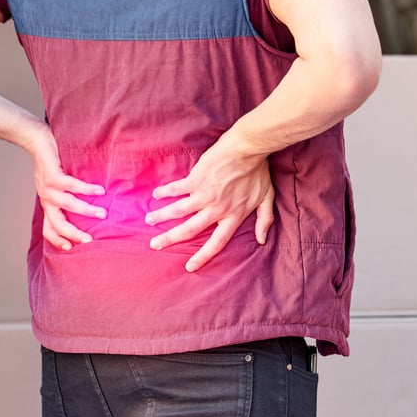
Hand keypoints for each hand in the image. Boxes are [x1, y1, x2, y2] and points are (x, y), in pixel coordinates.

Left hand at [27, 127, 105, 249]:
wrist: (36, 140)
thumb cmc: (52, 161)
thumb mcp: (56, 184)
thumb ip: (67, 196)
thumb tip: (89, 205)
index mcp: (48, 204)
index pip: (48, 228)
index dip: (57, 240)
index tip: (71, 248)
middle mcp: (47, 199)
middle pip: (57, 224)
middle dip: (74, 234)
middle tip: (90, 239)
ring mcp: (48, 188)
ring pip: (67, 206)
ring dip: (86, 211)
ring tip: (102, 213)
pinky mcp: (53, 176)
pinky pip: (71, 186)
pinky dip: (86, 189)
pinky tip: (99, 190)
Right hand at [145, 136, 274, 271]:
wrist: (247, 148)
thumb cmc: (259, 172)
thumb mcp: (267, 198)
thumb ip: (264, 220)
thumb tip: (261, 240)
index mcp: (232, 216)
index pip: (216, 243)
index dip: (203, 257)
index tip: (189, 267)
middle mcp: (216, 209)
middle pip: (189, 230)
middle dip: (169, 239)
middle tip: (155, 245)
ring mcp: (204, 195)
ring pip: (178, 211)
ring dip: (161, 216)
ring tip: (149, 221)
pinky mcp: (196, 179)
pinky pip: (177, 189)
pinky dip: (165, 192)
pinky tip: (156, 195)